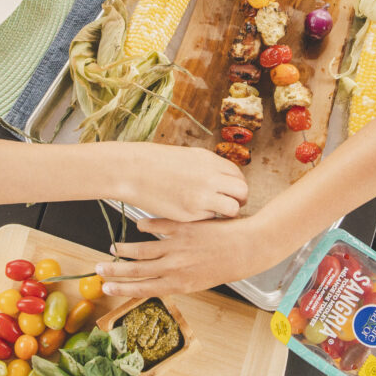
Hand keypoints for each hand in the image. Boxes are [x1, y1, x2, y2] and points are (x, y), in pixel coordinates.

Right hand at [96, 214, 284, 296]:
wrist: (246, 248)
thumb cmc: (226, 267)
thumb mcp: (201, 281)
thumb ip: (178, 279)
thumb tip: (160, 278)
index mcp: (179, 284)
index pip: (143, 289)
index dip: (122, 289)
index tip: (105, 288)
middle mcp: (175, 267)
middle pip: (136, 270)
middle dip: (114, 271)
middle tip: (98, 269)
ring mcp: (178, 246)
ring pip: (143, 249)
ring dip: (125, 250)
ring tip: (113, 248)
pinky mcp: (183, 228)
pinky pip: (159, 226)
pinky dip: (147, 226)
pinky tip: (139, 225)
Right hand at [102, 142, 247, 221]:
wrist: (133, 170)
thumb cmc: (158, 162)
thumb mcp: (190, 156)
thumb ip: (210, 167)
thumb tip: (225, 177)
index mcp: (210, 161)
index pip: (239, 176)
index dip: (237, 185)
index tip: (232, 191)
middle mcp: (210, 178)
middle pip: (242, 192)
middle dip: (240, 200)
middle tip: (231, 204)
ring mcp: (201, 197)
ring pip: (232, 209)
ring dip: (228, 212)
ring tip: (217, 213)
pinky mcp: (190, 213)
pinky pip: (210, 219)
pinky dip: (207, 218)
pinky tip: (196, 214)